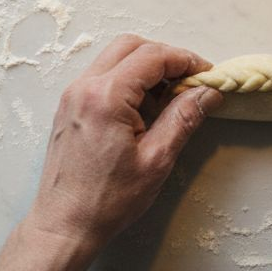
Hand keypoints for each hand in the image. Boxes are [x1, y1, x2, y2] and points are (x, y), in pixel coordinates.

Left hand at [25, 34, 221, 251]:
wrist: (64, 225)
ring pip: (115, 57)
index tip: (205, 75)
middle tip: (189, 81)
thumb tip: (207, 93)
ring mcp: (72, 96)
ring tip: (168, 97)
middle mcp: (84, 88)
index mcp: (106, 97)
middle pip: (131, 45)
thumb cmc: (106, 201)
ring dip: (145, 67)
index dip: (185, 60)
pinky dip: (127, 79)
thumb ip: (183, 118)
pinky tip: (143, 107)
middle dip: (165, 57)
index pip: (152, 56)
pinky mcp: (69, 107)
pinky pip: (101, 75)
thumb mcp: (156, 160)